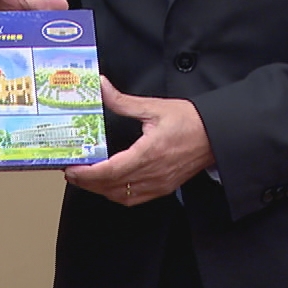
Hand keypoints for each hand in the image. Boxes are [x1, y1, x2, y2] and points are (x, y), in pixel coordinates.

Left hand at [64, 79, 212, 205]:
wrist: (216, 135)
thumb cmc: (189, 121)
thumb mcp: (153, 107)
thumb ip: (123, 101)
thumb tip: (102, 87)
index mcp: (148, 154)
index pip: (110, 172)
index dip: (87, 174)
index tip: (71, 168)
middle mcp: (152, 174)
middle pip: (111, 187)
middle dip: (87, 182)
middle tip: (70, 171)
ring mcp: (158, 184)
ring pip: (121, 196)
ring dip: (100, 189)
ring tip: (85, 177)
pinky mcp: (163, 188)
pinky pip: (134, 199)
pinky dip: (117, 194)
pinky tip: (109, 185)